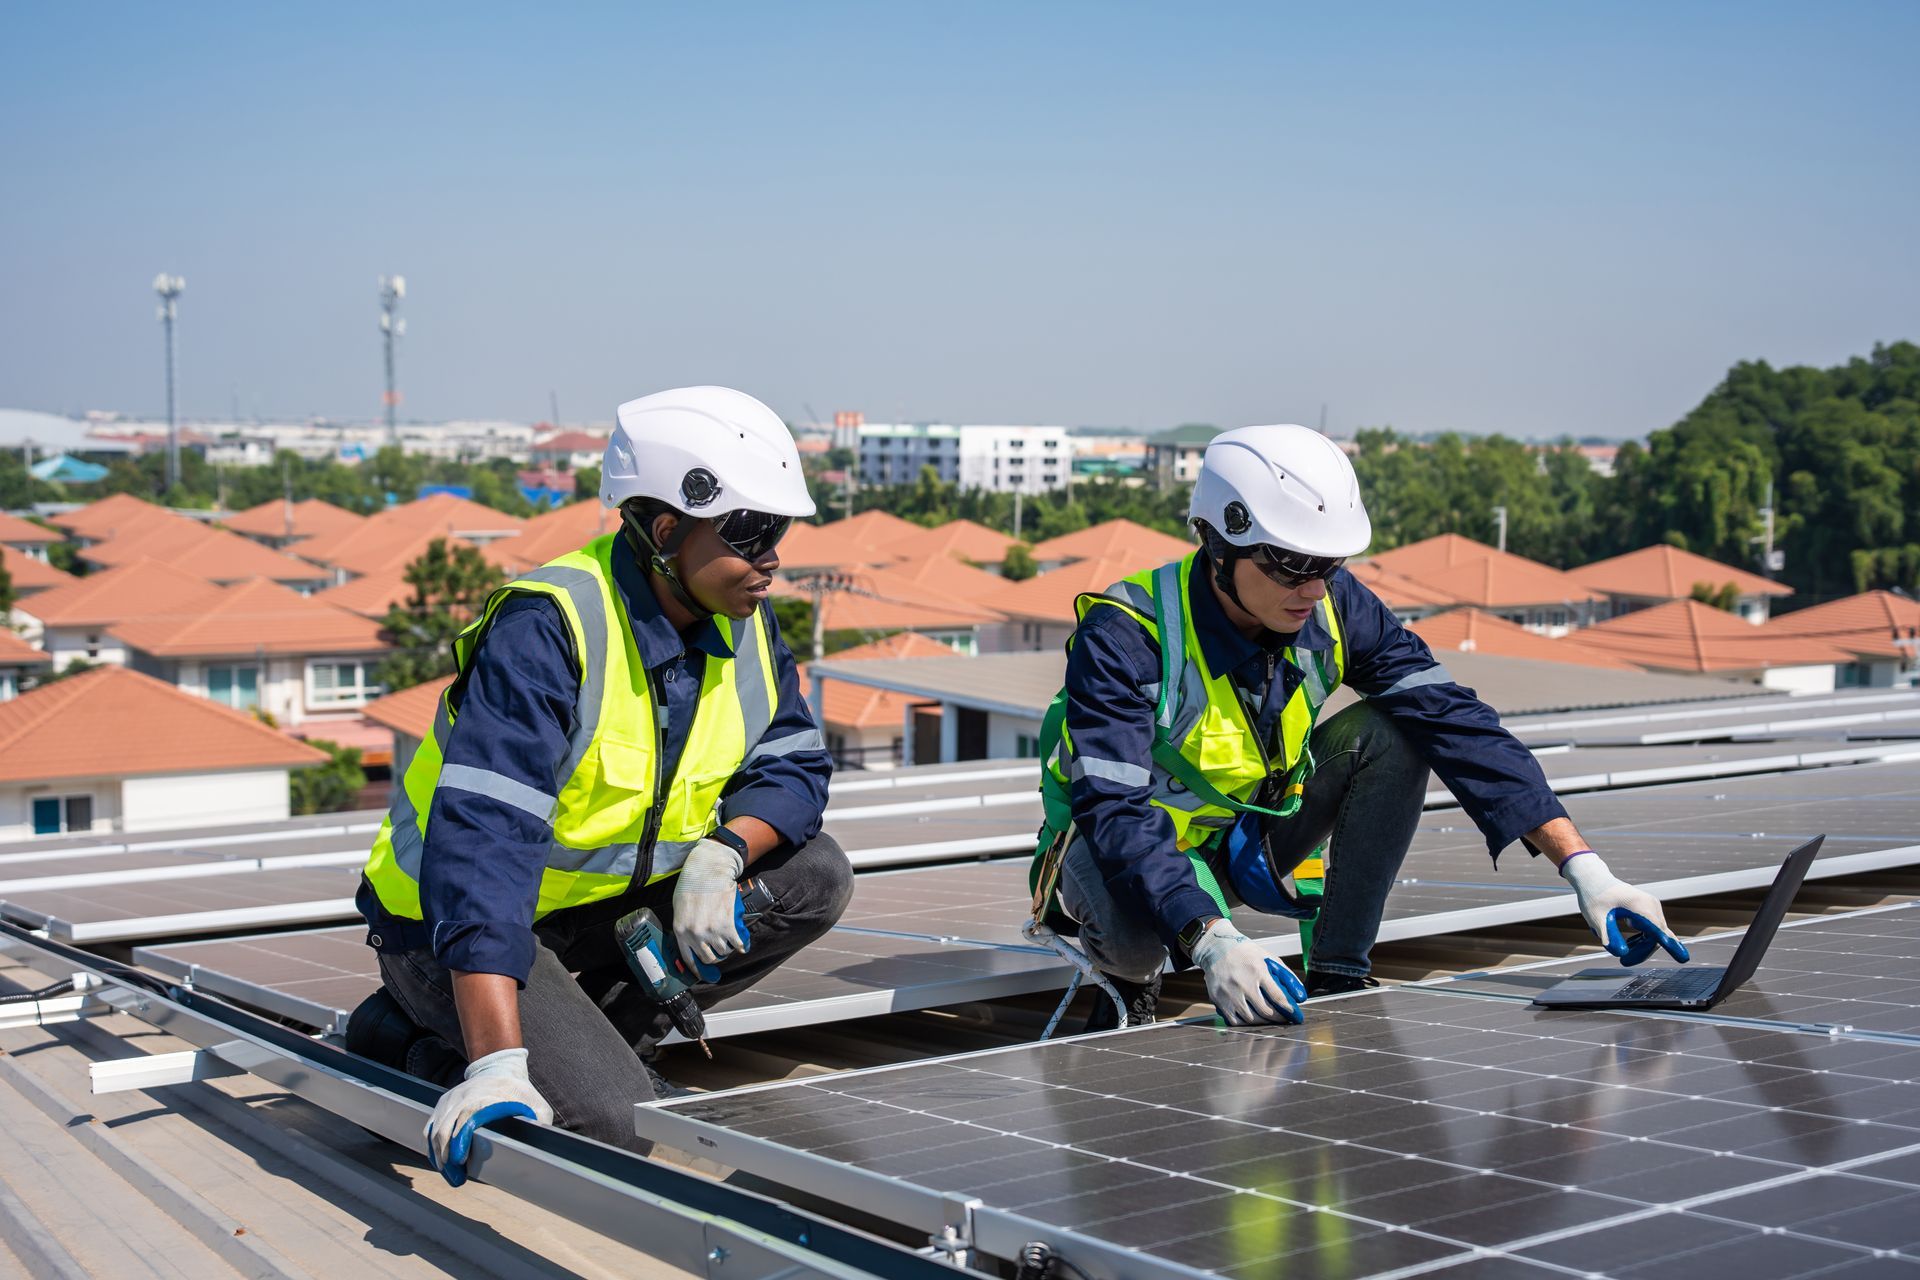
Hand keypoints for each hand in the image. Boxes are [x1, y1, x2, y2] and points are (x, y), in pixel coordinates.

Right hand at [425, 1047, 552, 1185]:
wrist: (500, 1068)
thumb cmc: (519, 1091)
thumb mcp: (535, 1103)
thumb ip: (538, 1122)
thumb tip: (541, 1144)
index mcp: (485, 1097)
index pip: (466, 1117)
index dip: (459, 1139)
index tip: (460, 1160)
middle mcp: (463, 1097)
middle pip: (445, 1127)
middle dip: (446, 1154)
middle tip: (456, 1176)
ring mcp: (450, 1099)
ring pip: (434, 1129)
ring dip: (438, 1154)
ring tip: (449, 1173)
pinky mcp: (443, 1103)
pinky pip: (430, 1127)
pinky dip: (432, 1145)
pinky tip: (441, 1161)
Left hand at [672, 837, 745, 966]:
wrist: (709, 870)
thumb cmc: (692, 884)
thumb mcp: (680, 907)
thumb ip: (684, 924)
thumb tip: (691, 938)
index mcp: (681, 931)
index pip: (688, 959)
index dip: (697, 969)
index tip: (703, 973)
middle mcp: (695, 935)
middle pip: (708, 958)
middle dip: (715, 958)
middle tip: (719, 952)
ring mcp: (712, 932)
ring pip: (723, 951)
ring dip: (728, 950)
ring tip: (729, 944)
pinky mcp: (727, 926)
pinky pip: (736, 944)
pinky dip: (741, 946)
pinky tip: (742, 946)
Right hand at [1189, 918, 1305, 1024]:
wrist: (1216, 948)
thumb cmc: (1245, 953)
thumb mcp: (1268, 958)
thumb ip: (1285, 975)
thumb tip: (1300, 995)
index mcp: (1258, 971)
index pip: (1278, 997)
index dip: (1289, 1010)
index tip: (1295, 1016)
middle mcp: (1243, 983)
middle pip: (1266, 1011)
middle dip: (1278, 1018)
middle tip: (1283, 1018)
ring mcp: (1229, 992)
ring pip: (1250, 1019)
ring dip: (1261, 1021)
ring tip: (1266, 1018)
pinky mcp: (1218, 999)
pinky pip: (1234, 1020)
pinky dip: (1244, 1022)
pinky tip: (1249, 1016)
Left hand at [1560, 851, 1689, 965]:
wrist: (1595, 880)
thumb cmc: (1594, 898)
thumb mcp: (1596, 919)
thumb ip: (1609, 936)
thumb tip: (1620, 954)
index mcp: (1638, 906)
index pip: (1657, 931)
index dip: (1669, 946)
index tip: (1683, 959)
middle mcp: (1651, 905)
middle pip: (1656, 936)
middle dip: (1642, 951)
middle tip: (1624, 962)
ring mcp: (1653, 907)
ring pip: (1655, 935)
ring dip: (1641, 946)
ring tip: (1624, 952)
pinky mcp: (1651, 910)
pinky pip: (1653, 930)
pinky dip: (1642, 940)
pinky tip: (1630, 943)